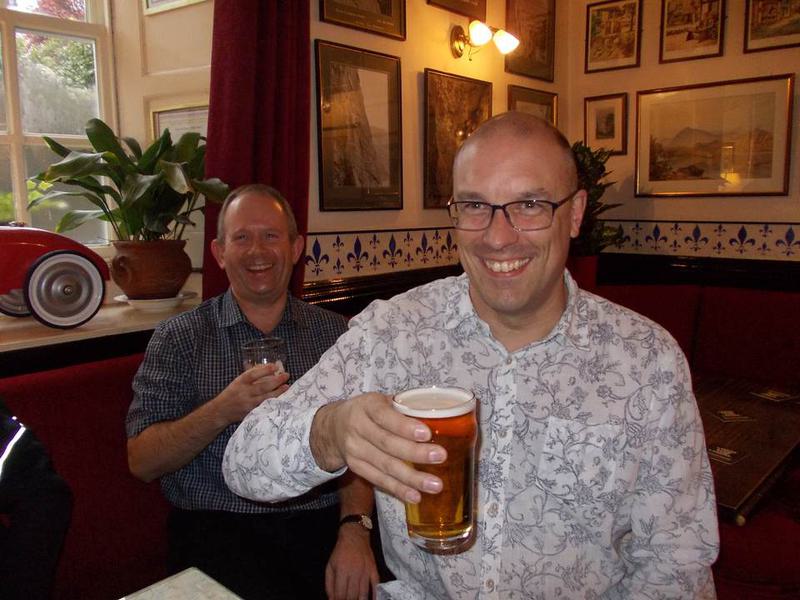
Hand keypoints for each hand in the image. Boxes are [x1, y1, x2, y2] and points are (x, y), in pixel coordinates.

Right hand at [211, 364, 288, 424]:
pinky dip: (274, 402)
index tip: (275, 366)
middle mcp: (244, 393)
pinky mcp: (251, 413)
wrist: (221, 411)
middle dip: (276, 381)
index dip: (264, 370)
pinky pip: (265, 406)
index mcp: (240, 382)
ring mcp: (248, 404)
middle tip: (286, 376)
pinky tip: (281, 398)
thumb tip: (268, 367)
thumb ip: (251, 375)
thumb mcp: (238, 381)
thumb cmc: (232, 393)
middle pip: (262, 386)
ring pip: (266, 398)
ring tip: (287, 386)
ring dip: (278, 392)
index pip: (253, 374)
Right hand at [311, 393, 445, 503]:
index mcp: (367, 406)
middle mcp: (357, 427)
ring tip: (435, 485)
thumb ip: (403, 408)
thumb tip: (441, 417)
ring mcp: (355, 450)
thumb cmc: (367, 411)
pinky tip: (415, 496)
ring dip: (411, 477)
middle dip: (415, 452)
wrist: (333, 426)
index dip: (405, 426)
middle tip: (440, 456)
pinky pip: (378, 480)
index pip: (385, 416)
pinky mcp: (356, 467)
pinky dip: (398, 489)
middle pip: (387, 443)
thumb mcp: (380, 401)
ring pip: (385, 465)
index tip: (426, 434)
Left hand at [325, 525, 377, 599]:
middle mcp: (354, 571)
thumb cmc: (340, 552)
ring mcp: (365, 570)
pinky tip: (372, 599)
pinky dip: (374, 594)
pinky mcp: (373, 569)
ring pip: (363, 593)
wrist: (355, 535)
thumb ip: (329, 584)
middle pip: (352, 595)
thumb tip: (331, 599)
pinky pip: (375, 585)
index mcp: (341, 570)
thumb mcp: (330, 566)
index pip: (340, 593)